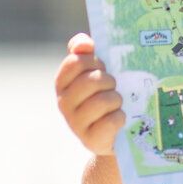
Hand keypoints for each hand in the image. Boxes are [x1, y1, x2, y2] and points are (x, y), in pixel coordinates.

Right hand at [55, 32, 126, 156]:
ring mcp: (75, 123)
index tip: (102, 67)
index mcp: (62, 82)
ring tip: (116, 104)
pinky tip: (119, 119)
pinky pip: (112, 121)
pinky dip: (120, 118)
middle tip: (112, 87)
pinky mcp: (90, 140)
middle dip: (109, 81)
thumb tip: (83, 43)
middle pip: (92, 80)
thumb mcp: (94, 71)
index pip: (75, 62)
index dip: (94, 61)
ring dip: (116, 99)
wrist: (112, 134)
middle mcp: (64, 102)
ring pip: (104, 100)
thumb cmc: (104, 95)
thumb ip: (85, 52)